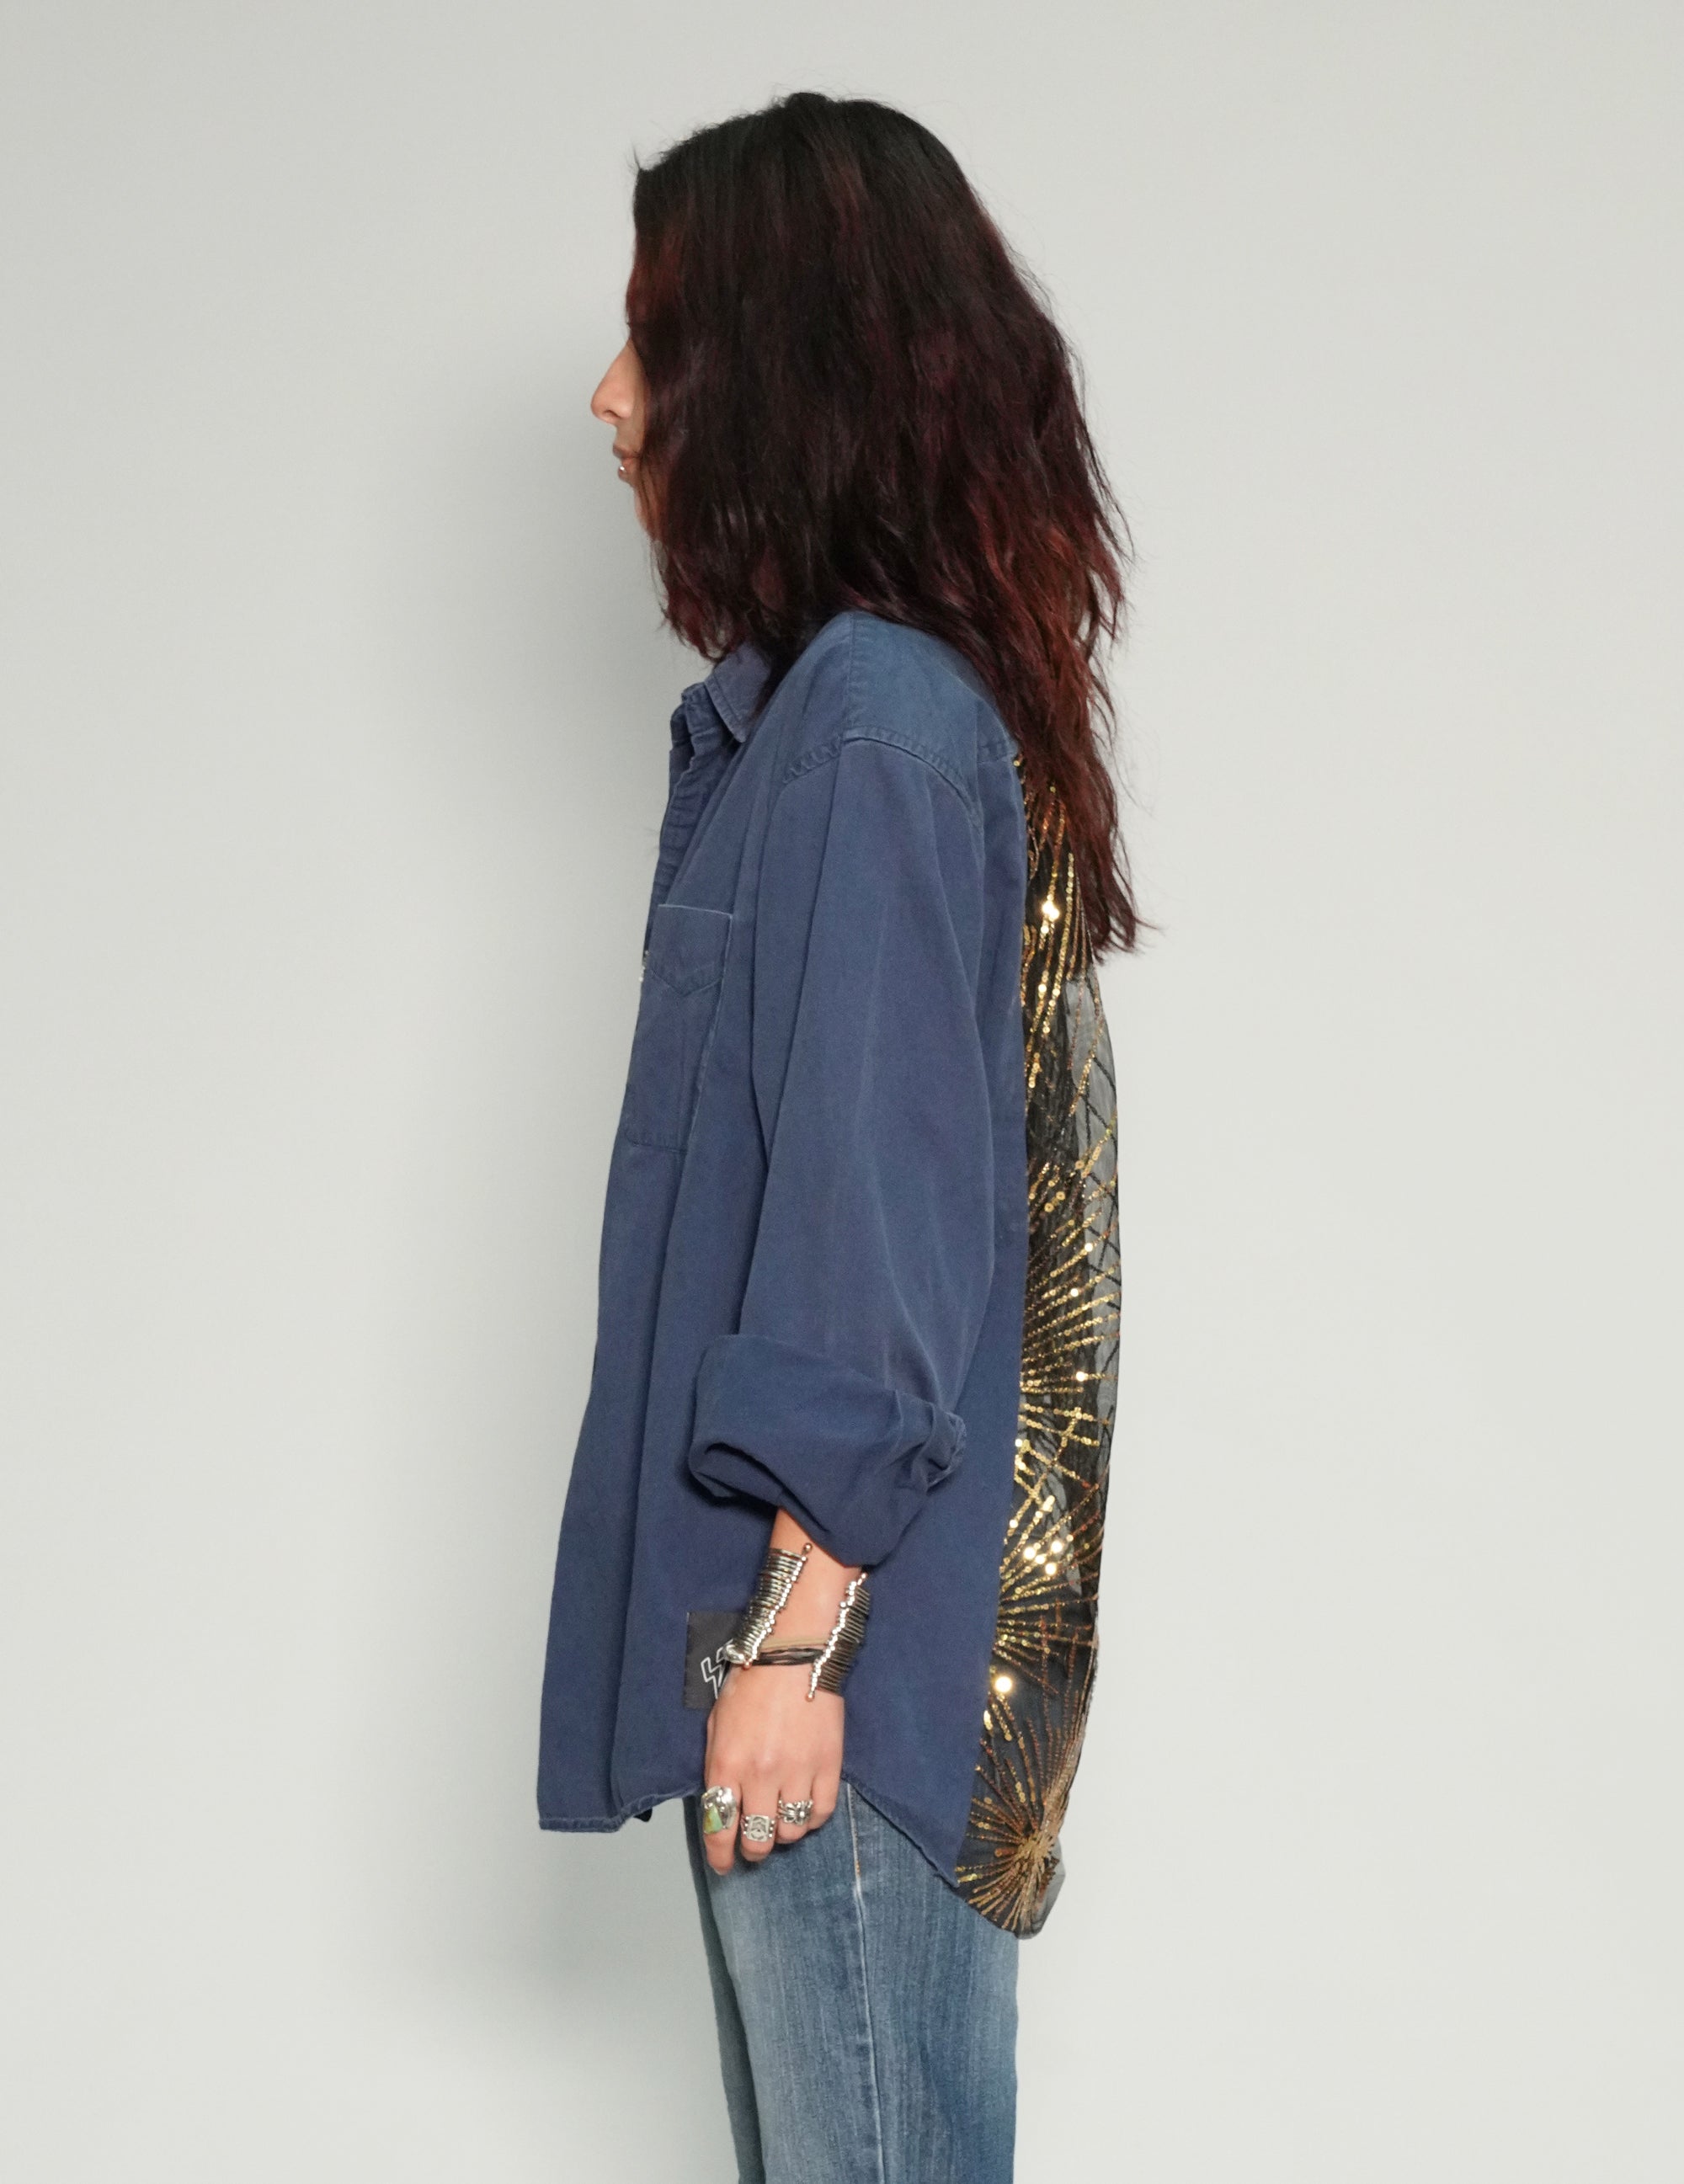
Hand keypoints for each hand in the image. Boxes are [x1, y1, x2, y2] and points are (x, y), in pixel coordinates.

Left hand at [701, 1660, 842, 1871]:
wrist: (794, 1652)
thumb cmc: (751, 1683)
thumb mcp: (717, 1724)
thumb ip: (718, 1767)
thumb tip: (721, 1804)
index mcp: (727, 1764)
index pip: (720, 1827)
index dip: (721, 1855)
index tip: (724, 1864)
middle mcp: (761, 1775)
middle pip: (758, 1839)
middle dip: (753, 1849)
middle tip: (754, 1842)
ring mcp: (797, 1772)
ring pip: (791, 1831)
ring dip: (783, 1832)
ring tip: (781, 1818)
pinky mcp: (828, 1765)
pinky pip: (822, 1813)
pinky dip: (813, 1818)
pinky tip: (805, 1806)